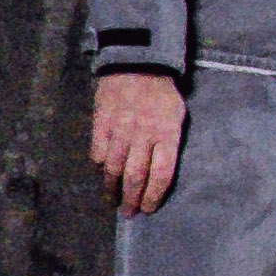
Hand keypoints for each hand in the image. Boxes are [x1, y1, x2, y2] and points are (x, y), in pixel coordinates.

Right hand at [89, 72, 184, 217]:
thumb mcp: (177, 115)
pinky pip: (98, 152)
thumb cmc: (162, 93)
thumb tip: (161, 174)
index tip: (149, 208)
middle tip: (129, 213)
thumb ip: (170, 142)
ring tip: (112, 200)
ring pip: (113, 168)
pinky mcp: (101, 122)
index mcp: (166, 132)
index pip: (161, 174)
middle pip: (135, 176)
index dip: (154, 196)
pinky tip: (103, 173)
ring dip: (112, 189)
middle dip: (131, 199)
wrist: (137, 62)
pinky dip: (100, 166)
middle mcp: (143, 133)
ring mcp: (120, 128)